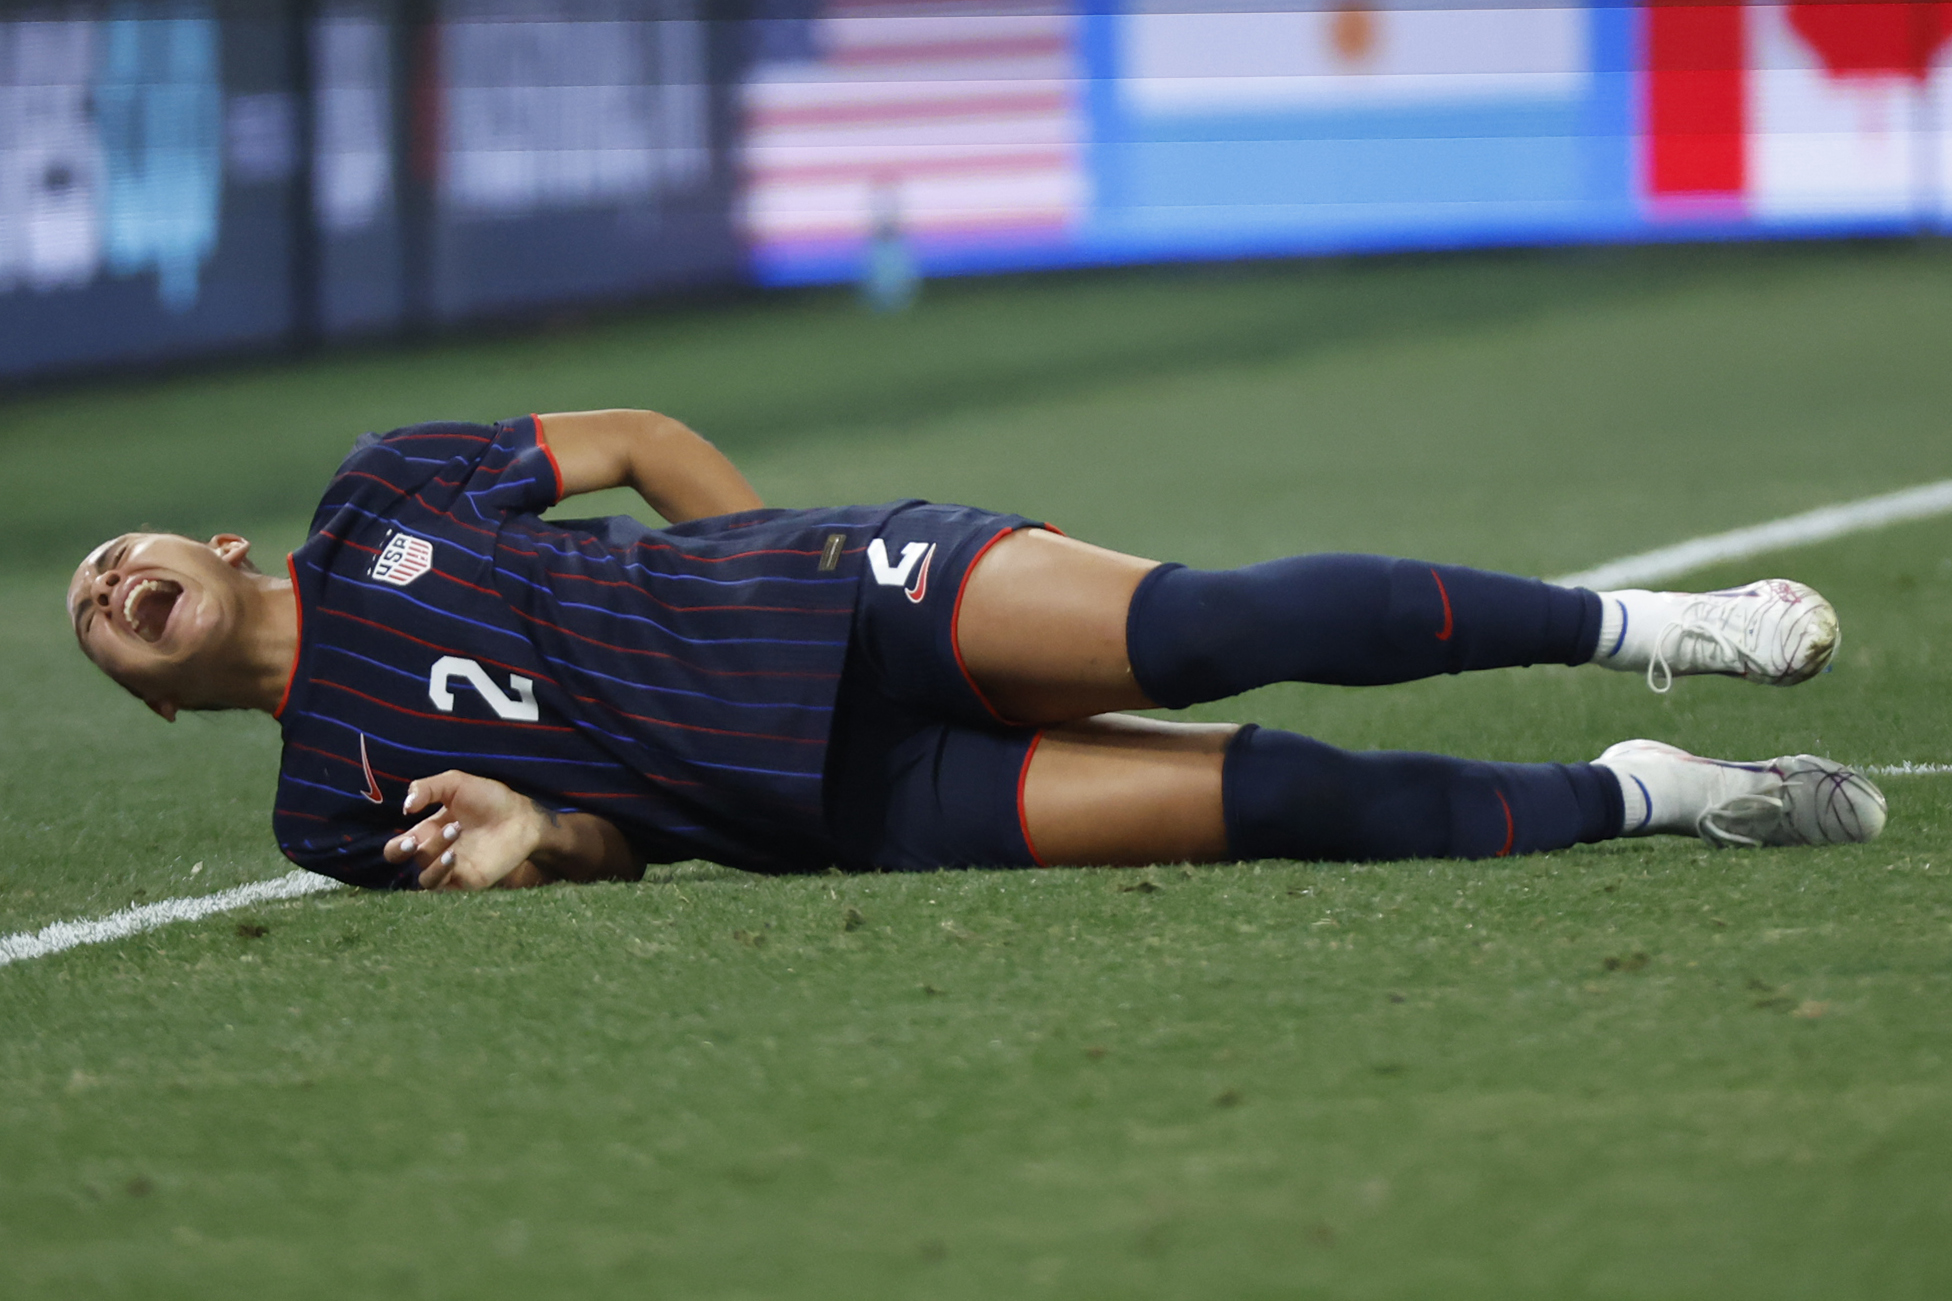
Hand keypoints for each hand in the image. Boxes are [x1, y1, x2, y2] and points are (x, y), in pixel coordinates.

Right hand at [382, 770, 549, 889]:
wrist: (521, 816)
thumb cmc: (490, 799)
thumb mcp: (455, 783)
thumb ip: (426, 788)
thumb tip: (405, 807)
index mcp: (428, 831)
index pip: (397, 847)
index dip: (395, 845)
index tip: (408, 829)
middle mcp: (435, 852)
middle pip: (401, 862)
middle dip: (399, 852)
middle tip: (413, 841)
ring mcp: (450, 869)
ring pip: (423, 875)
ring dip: (432, 854)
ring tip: (455, 830)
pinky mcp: (466, 880)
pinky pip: (443, 887)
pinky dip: (442, 872)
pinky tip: (453, 855)